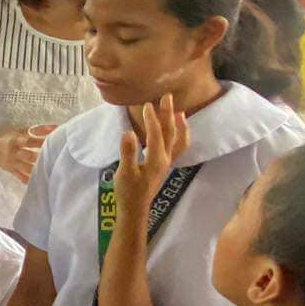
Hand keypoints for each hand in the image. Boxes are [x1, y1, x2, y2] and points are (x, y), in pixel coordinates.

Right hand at [0, 125, 54, 185]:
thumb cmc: (5, 137)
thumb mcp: (18, 130)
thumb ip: (36, 129)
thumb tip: (54, 127)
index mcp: (15, 140)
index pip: (29, 141)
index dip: (41, 142)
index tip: (54, 142)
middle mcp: (14, 153)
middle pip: (29, 156)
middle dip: (40, 158)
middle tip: (54, 158)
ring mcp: (12, 163)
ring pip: (26, 169)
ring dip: (37, 170)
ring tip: (49, 171)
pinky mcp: (11, 171)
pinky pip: (21, 177)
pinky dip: (30, 180)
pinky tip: (40, 181)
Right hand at [114, 96, 189, 212]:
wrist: (135, 208)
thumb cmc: (128, 191)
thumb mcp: (124, 172)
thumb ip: (128, 152)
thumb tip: (129, 133)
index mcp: (156, 160)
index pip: (156, 134)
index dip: (152, 119)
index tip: (146, 105)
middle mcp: (165, 159)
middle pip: (171, 133)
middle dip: (169, 114)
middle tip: (167, 97)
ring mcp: (166, 162)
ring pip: (178, 140)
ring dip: (179, 125)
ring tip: (179, 111)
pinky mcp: (164, 165)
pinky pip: (178, 147)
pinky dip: (180, 135)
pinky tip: (175, 129)